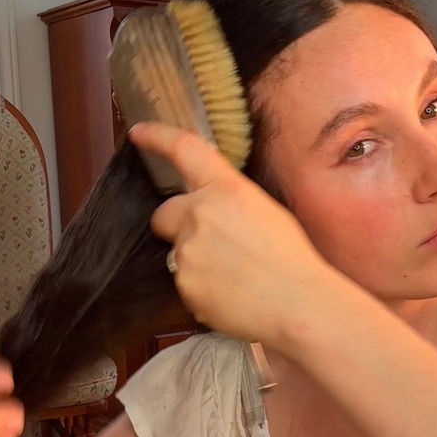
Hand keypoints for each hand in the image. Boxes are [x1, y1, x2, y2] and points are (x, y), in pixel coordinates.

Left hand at [130, 122, 340, 348]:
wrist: (297, 303)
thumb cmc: (292, 258)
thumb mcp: (266, 211)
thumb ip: (230, 202)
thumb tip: (213, 207)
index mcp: (225, 189)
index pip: (184, 150)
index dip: (157, 138)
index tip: (138, 134)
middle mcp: (199, 214)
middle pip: (163, 214)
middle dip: (176, 225)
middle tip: (206, 241)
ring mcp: (188, 252)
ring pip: (177, 254)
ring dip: (196, 262)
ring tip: (234, 277)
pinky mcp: (184, 286)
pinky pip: (186, 285)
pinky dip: (202, 289)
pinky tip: (231, 294)